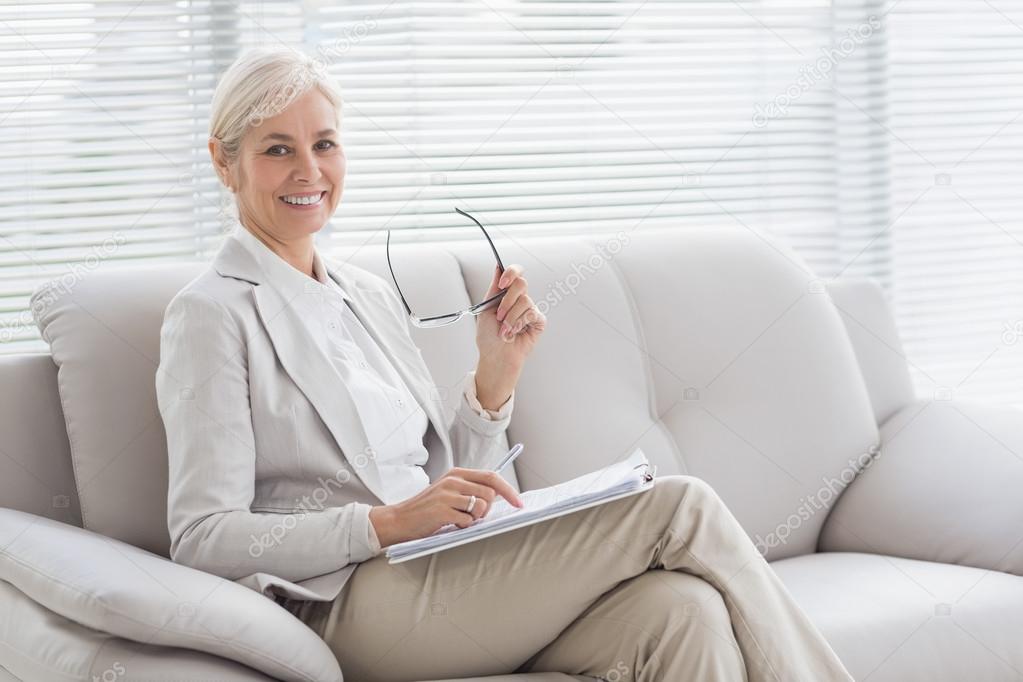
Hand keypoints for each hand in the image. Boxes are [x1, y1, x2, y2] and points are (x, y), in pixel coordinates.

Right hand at [368, 468, 523, 547]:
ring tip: (458, 520)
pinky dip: (463, 526)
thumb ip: (470, 490)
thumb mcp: (448, 492)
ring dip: (474, 519)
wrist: (400, 519)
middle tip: (472, 516)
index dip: (509, 490)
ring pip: (481, 507)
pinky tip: (449, 524)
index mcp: (457, 474)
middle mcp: (453, 480)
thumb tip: (500, 496)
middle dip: (487, 509)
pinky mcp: (442, 510)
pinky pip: (468, 521)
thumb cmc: (427, 509)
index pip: (491, 477)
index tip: (519, 503)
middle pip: (490, 493)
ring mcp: (447, 494)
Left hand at [473, 264, 546, 404]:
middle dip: (507, 301)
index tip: (501, 284)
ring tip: (504, 330)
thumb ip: (493, 288)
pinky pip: (532, 314)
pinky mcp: (538, 321)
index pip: (515, 273)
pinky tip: (515, 332)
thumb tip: (498, 267)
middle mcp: (519, 299)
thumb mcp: (485, 309)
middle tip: (499, 316)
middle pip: (522, 283)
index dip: (511, 273)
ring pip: (525, 301)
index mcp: (507, 294)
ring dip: (511, 317)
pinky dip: (520, 323)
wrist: (495, 356)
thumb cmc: (489, 336)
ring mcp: (530, 310)